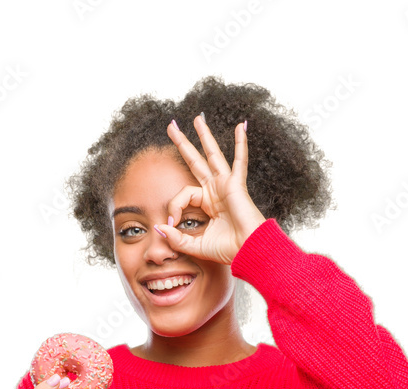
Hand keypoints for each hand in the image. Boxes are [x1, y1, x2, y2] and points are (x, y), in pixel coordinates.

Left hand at [154, 115, 266, 264]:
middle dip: (183, 144)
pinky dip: (241, 144)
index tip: (172, 224)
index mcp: (208, 204)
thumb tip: (159, 228)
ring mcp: (226, 185)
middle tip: (171, 127)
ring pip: (213, 155)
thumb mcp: (196, 245)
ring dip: (205, 136)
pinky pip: (239, 161)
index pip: (183, 194)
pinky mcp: (236, 185)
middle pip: (195, 162)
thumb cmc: (228, 251)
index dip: (174, 207)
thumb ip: (177, 238)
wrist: (249, 251)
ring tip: (197, 119)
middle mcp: (216, 191)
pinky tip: (241, 126)